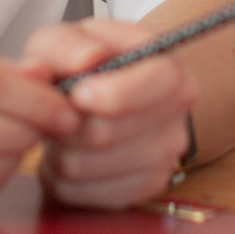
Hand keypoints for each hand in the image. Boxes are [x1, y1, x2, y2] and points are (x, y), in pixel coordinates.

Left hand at [22, 19, 197, 209]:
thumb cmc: (82, 67)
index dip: (115, 93)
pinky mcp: (144, 190)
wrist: (95, 101)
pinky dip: (66, 179)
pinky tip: (70, 154)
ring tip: (62, 132)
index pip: (161, 82)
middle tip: (57, 111)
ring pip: (94, 165)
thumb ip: (67, 44)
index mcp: (169, 70)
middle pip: (114, 131)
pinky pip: (89, 194)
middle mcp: (177, 117)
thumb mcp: (66, 39)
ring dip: (63, 150)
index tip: (78, 94)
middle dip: (70, 123)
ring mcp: (164, 158)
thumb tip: (87, 59)